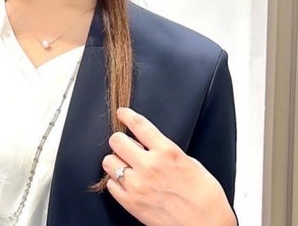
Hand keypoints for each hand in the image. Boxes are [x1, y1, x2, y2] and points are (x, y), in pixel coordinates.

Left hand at [102, 108, 235, 225]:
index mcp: (167, 152)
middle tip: (124, 144)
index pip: (139, 125)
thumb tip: (151, 145)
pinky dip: (116, 182)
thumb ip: (167, 151)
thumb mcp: (190, 163)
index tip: (121, 112)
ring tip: (125, 165)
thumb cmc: (206, 198)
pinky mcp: (131, 203)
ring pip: (109, 161)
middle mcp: (149, 165)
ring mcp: (138, 185)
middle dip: (119, 140)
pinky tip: (126, 183)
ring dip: (116, 161)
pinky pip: (111, 185)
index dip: (127, 115)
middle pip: (116, 140)